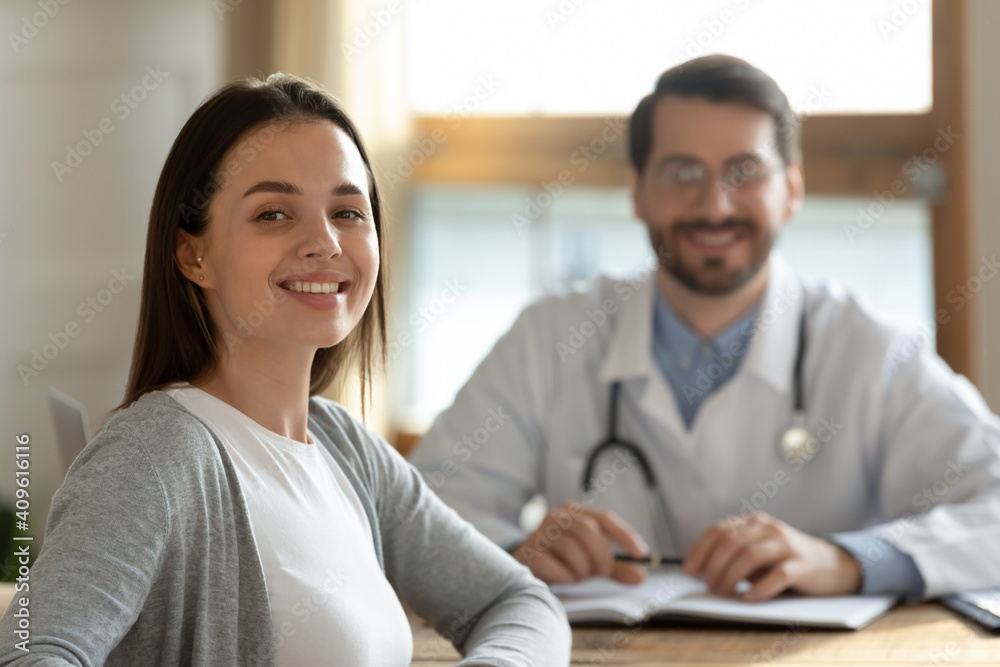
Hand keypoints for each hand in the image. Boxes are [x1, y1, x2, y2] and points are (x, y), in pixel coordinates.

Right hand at [511, 502, 649, 584]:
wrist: (524, 562)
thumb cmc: (562, 558)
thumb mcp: (590, 559)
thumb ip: (615, 567)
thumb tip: (640, 577)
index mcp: (574, 511)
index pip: (604, 517)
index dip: (624, 535)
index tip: (641, 554)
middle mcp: (557, 516)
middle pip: (589, 531)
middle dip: (602, 557)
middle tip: (603, 572)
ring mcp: (540, 533)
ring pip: (573, 550)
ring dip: (583, 570)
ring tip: (579, 576)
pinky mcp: (529, 553)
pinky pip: (557, 568)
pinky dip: (567, 577)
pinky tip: (565, 579)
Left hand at [681, 511, 861, 601]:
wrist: (836, 565)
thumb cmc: (789, 562)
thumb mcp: (760, 554)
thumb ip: (736, 556)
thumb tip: (705, 572)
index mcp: (754, 523)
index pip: (719, 530)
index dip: (700, 550)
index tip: (688, 570)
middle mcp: (769, 528)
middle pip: (731, 542)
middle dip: (714, 566)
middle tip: (709, 586)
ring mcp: (787, 545)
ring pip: (750, 556)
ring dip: (731, 577)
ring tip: (725, 593)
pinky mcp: (803, 564)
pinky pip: (778, 574)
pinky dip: (760, 587)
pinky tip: (749, 598)